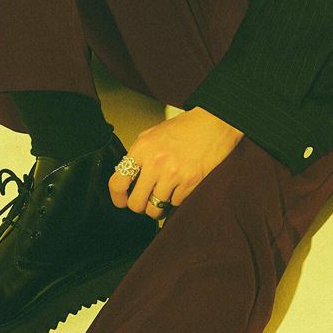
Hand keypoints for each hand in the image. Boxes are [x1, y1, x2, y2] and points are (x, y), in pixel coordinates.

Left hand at [109, 108, 243, 218]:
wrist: (214, 123)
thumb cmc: (185, 127)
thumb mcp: (154, 133)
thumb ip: (140, 154)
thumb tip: (128, 178)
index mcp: (143, 147)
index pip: (117, 182)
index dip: (117, 198)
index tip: (121, 202)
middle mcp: (155, 162)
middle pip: (135, 203)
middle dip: (139, 206)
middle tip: (145, 201)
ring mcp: (173, 174)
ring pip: (155, 209)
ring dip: (157, 207)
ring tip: (162, 196)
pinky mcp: (190, 183)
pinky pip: (174, 205)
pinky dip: (175, 200)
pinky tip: (179, 188)